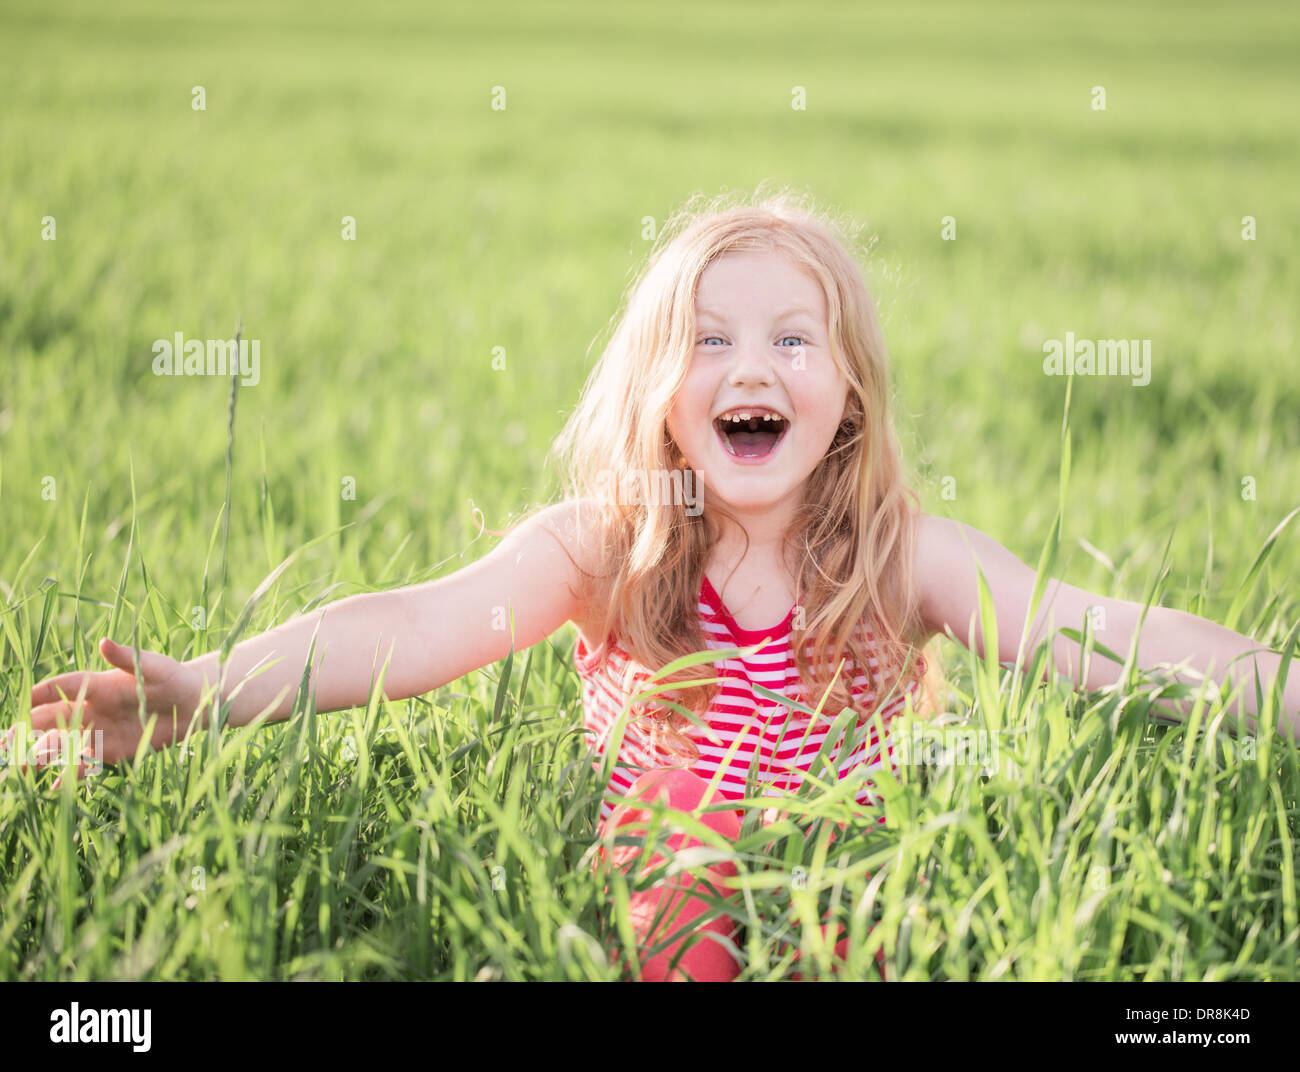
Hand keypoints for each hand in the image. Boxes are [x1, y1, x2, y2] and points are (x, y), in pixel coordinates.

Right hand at [1, 637, 201, 788]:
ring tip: (21, 766)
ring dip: (41, 753)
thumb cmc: (172, 678)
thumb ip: (128, 658)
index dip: (43, 692)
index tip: (24, 699)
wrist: (193, 704)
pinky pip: (85, 763)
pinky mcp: (110, 751)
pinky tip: (56, 787)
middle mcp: (91, 708)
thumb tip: (105, 642)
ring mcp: (98, 731)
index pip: (62, 687)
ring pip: (61, 742)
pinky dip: (71, 773)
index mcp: (97, 685)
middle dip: (26, 727)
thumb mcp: (153, 667)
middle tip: (5, 740)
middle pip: (51, 718)